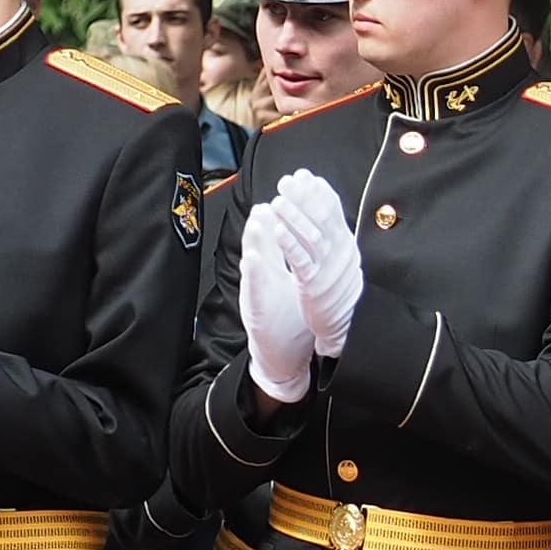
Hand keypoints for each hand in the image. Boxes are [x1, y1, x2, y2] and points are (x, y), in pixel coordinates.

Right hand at [239, 211, 316, 404]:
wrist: (279, 355)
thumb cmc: (287, 318)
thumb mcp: (290, 283)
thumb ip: (290, 259)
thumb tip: (299, 233)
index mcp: (276, 270)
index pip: (279, 236)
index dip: (285, 215)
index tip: (291, 194)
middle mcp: (265, 277)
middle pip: (263, 242)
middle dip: (265, 219)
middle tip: (268, 196)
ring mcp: (259, 291)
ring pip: (254, 260)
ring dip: (255, 239)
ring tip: (257, 219)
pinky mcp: (256, 309)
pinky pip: (255, 288)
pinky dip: (253, 272)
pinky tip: (252, 258)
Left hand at [269, 172, 364, 359]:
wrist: (346, 321)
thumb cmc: (337, 285)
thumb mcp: (339, 253)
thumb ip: (331, 229)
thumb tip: (321, 198)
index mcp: (344, 241)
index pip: (333, 209)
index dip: (318, 190)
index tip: (303, 175)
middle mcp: (339, 251)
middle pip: (322, 218)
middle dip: (303, 198)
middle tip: (286, 182)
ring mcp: (328, 268)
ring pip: (312, 236)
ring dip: (294, 217)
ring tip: (278, 201)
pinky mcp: (315, 284)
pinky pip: (302, 261)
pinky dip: (290, 244)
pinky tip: (277, 230)